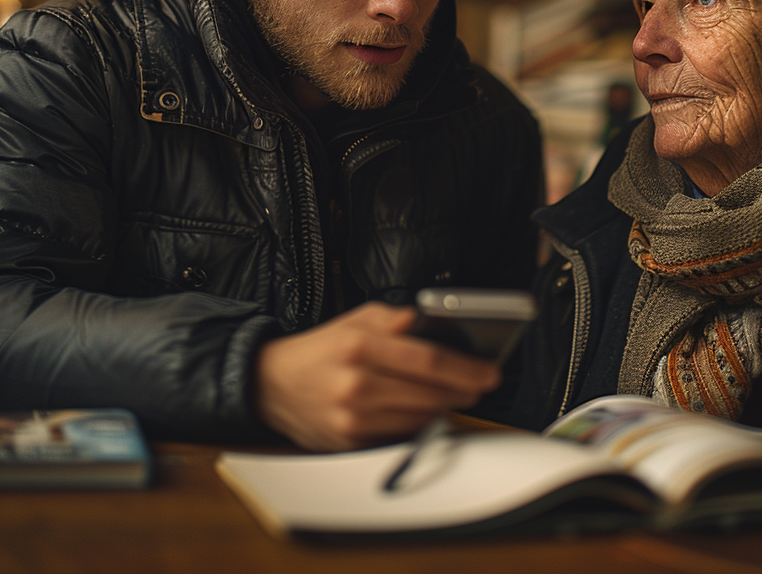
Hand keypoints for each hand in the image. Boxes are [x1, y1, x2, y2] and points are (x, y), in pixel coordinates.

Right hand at [252, 301, 501, 450]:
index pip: (428, 361)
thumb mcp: (356, 318)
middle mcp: (356, 385)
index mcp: (360, 347)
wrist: (271, 384)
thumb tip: (433, 321)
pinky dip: (420, 423)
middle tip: (482, 383)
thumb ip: (396, 318)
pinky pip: (400, 435)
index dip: (466, 368)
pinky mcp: (349, 443)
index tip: (490, 371)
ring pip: (419, 417)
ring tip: (458, 393)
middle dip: (465, 389)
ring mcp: (352, 419)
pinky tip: (427, 409)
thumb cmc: (321, 348)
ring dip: (446, 407)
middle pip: (430, 393)